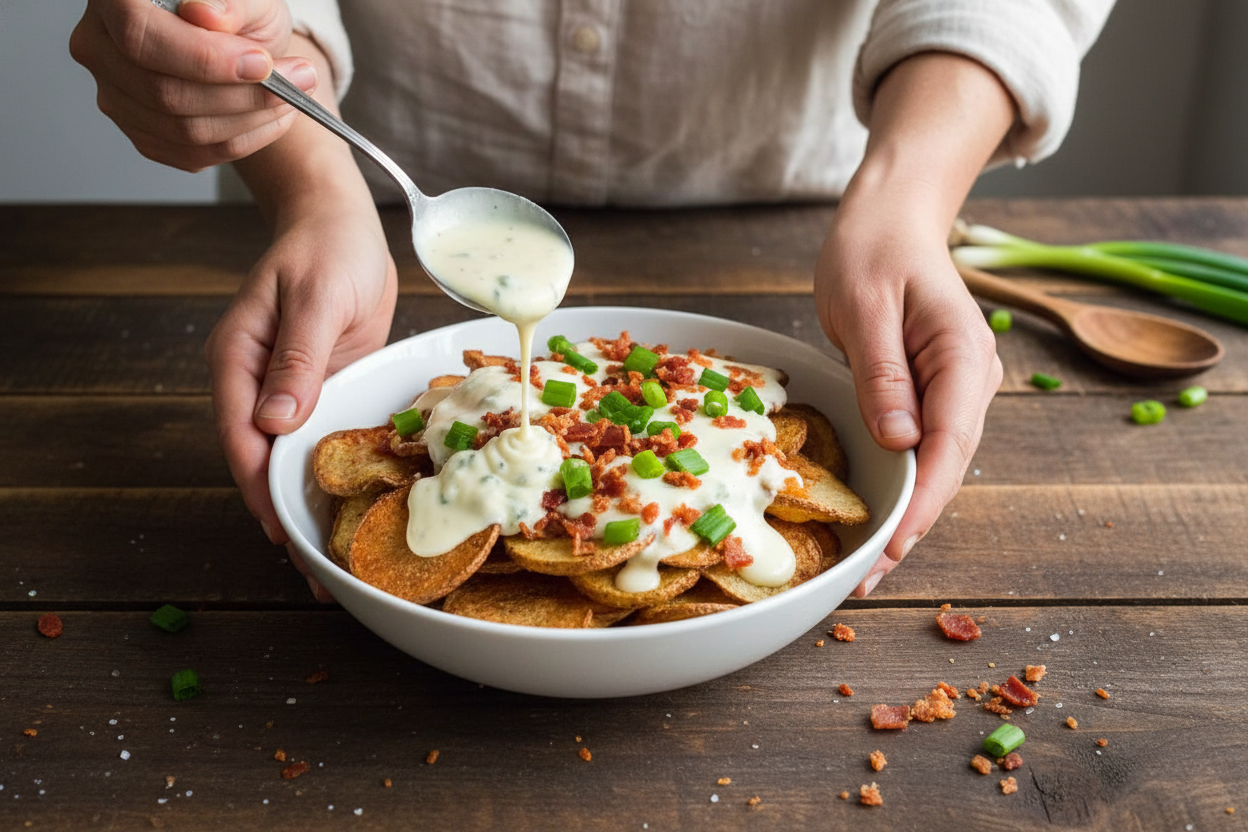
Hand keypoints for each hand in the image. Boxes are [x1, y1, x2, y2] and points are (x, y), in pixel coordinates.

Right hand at [70, 0, 315, 169]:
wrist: (235, 38)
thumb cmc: (234, 9)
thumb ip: (231, 2)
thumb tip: (208, 15)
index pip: (142, 36)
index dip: (205, 58)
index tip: (262, 63)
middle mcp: (98, 47)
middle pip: (165, 92)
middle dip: (242, 94)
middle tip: (299, 80)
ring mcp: (113, 95)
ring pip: (183, 130)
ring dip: (251, 120)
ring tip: (292, 96)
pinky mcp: (139, 133)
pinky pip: (191, 155)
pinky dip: (242, 142)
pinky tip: (268, 118)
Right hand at [204, 205, 397, 600]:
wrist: (342, 221)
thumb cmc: (326, 249)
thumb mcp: (316, 300)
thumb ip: (297, 360)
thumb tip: (273, 421)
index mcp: (237, 361)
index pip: (241, 436)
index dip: (260, 487)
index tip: (282, 531)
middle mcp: (255, 383)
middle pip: (262, 460)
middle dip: (284, 513)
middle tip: (316, 571)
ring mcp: (286, 390)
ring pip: (290, 458)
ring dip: (309, 503)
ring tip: (336, 559)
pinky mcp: (317, 390)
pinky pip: (320, 440)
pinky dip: (332, 474)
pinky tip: (354, 509)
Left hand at [816, 205, 1001, 596]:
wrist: (888, 219)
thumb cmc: (872, 249)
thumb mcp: (865, 305)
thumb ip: (883, 373)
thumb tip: (899, 442)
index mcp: (963, 357)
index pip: (949, 446)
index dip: (921, 505)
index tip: (891, 551)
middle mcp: (969, 381)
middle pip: (946, 468)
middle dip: (910, 526)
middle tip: (863, 581)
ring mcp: (954, 390)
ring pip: (934, 466)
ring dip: (905, 515)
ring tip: (864, 566)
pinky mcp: (931, 394)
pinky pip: (918, 449)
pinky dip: (898, 486)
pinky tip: (873, 518)